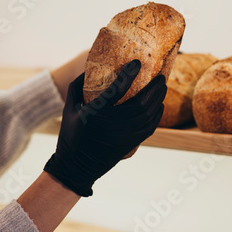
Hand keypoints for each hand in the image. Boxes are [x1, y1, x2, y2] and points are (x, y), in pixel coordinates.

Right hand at [44, 60, 166, 196]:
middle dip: (154, 88)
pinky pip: (149, 128)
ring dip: (158, 99)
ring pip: (148, 115)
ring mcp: (122, 136)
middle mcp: (111, 124)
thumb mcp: (68, 108)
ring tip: (162, 88)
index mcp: (94, 112)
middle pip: (140, 103)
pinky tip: (160, 106)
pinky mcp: (129, 144)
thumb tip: (90, 67)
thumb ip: (77, 86)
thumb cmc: (70, 135)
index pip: (117, 89)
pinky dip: (157, 116)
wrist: (74, 167)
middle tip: (161, 76)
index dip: (129, 74)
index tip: (138, 63)